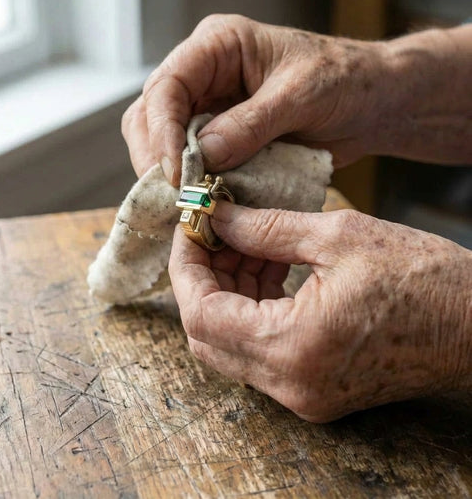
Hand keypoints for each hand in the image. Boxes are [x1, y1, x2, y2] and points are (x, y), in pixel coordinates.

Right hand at [122, 14, 392, 184]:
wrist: (369, 103)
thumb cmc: (343, 81)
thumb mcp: (300, 95)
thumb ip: (251, 124)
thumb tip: (204, 155)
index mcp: (218, 47)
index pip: (167, 86)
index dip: (162, 131)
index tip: (176, 172)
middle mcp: (205, 76)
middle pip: (151, 115)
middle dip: (156, 156)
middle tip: (175, 194)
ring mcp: (210, 109)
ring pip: (163, 142)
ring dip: (170, 173)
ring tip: (186, 200)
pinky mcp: (221, 139)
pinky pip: (192, 162)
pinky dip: (193, 183)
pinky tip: (201, 199)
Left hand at [168, 202, 471, 421]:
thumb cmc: (425, 278)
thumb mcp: (338, 236)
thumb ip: (264, 228)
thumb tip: (218, 217)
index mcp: (293, 348)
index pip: (200, 313)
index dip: (185, 266)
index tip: (188, 227)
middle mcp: (290, 384)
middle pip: (206, 334)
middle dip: (201, 277)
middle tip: (212, 232)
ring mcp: (301, 393)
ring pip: (229, 343)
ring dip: (226, 291)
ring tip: (244, 244)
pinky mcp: (313, 388)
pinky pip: (258, 350)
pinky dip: (250, 308)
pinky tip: (264, 269)